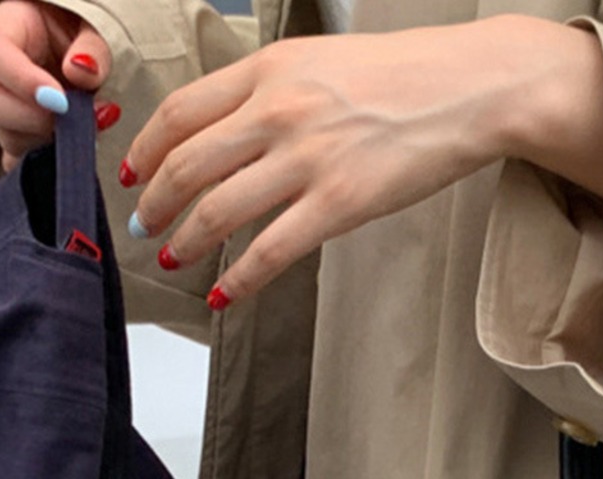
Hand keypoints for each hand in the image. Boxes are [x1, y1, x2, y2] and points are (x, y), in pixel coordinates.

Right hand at [0, 1, 118, 172]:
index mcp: (6, 29)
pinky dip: (44, 164)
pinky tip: (67, 153)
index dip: (22, 81)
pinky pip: (18, 162)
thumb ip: (93, 49)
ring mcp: (0, 108)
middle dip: (30, 120)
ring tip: (79, 130)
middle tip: (69, 118)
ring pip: (5, 137)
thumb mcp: (94, 30)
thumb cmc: (83, 38)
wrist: (83, 57)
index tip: (59, 101)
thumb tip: (82, 71)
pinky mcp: (15, 138)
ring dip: (45, 142)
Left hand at [120, 16, 602, 306]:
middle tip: (146, 226)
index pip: (183, 111)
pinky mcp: (341, 203)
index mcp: (270, 69)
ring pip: (220, 208)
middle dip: (156, 202)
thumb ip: (274, 89)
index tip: (134, 173)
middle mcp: (279, 109)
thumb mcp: (322, 62)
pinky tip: (225, 292)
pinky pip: (272, 249)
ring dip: (188, 240)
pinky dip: (240, 277)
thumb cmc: (405, 76)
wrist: (468, 88)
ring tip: (176, 259)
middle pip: (190, 163)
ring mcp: (309, 158)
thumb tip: (234, 129)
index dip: (147, 149)